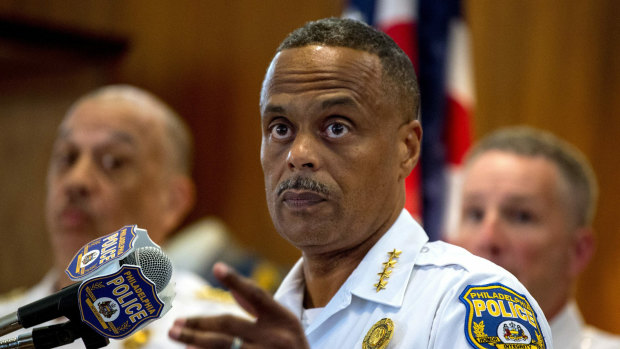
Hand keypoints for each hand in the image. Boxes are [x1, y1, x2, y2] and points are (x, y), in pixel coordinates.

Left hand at [169, 262, 309, 348]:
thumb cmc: (291, 346)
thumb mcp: (285, 323)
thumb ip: (259, 307)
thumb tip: (233, 286)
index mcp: (282, 319)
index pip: (257, 295)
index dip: (237, 280)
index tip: (217, 267)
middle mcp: (274, 338)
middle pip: (229, 325)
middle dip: (199, 323)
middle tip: (175, 325)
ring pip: (223, 347)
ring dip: (196, 342)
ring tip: (178, 337)